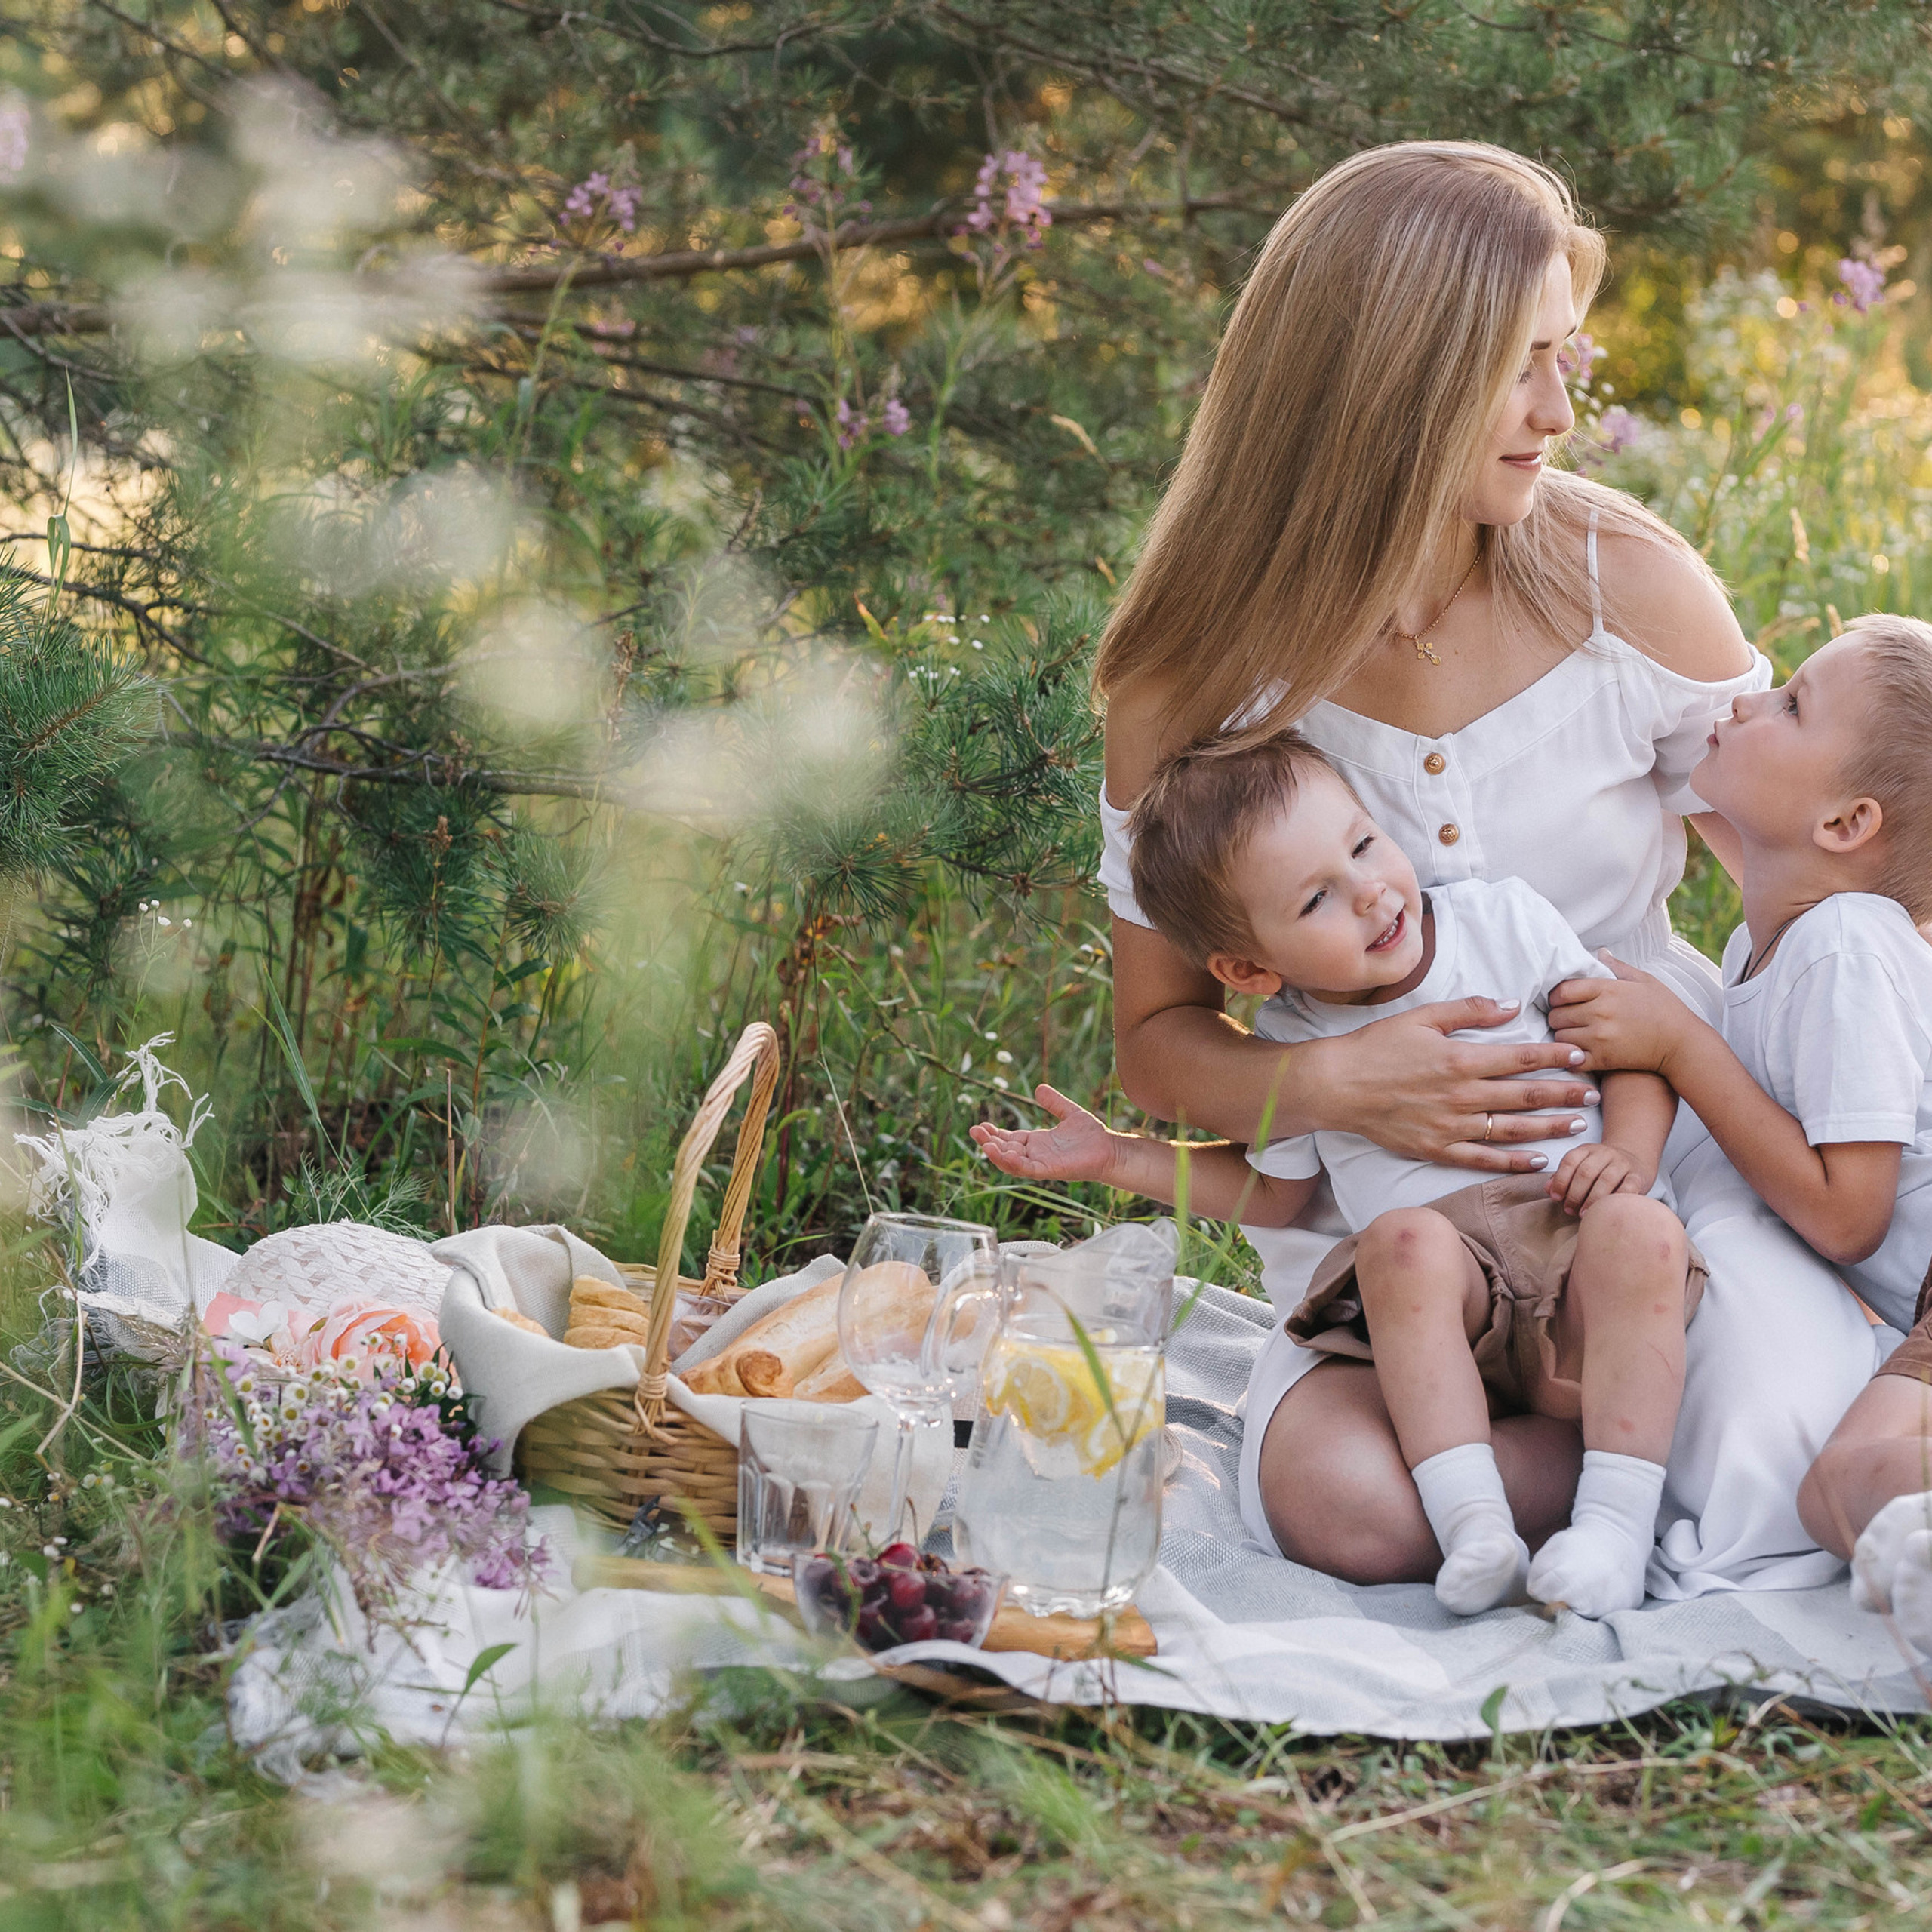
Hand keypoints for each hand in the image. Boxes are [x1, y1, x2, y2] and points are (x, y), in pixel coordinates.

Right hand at [970, 1085, 1122, 1186]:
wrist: (1111, 1149)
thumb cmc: (1092, 1136)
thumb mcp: (1069, 1113)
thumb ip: (1054, 1102)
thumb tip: (1039, 1088)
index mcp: (1037, 1142)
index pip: (1009, 1138)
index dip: (994, 1133)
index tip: (980, 1125)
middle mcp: (1036, 1154)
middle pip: (1005, 1150)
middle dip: (988, 1142)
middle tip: (974, 1131)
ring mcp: (1041, 1163)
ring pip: (1011, 1163)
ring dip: (996, 1154)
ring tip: (983, 1144)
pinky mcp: (1049, 1170)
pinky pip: (1027, 1169)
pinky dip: (1013, 1163)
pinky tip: (1003, 1153)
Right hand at [1314, 996, 1598, 1174]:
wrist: (1338, 1086)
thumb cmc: (1377, 1047)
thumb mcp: (1422, 1017)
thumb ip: (1470, 1010)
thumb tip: (1512, 1007)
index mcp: (1461, 1059)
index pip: (1521, 1057)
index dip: (1556, 1055)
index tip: (1582, 1054)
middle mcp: (1462, 1095)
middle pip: (1526, 1095)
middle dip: (1565, 1093)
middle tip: (1595, 1093)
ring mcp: (1451, 1125)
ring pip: (1512, 1129)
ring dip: (1549, 1127)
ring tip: (1579, 1125)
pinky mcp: (1438, 1148)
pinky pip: (1483, 1159)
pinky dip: (1513, 1162)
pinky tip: (1538, 1161)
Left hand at [1546, 1142, 1647, 1214]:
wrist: (1634, 1159)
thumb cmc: (1601, 1169)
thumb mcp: (1580, 1167)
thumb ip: (1564, 1177)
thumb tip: (1548, 1189)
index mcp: (1587, 1150)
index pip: (1570, 1161)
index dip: (1560, 1180)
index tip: (1555, 1197)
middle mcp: (1605, 1153)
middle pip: (1586, 1172)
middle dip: (1575, 1193)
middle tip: (1569, 1209)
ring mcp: (1622, 1163)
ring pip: (1606, 1179)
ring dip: (1592, 1199)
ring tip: (1584, 1214)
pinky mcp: (1638, 1176)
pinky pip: (1628, 1187)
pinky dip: (1616, 1199)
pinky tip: (1607, 1209)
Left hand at [1547, 955, 1693, 1075]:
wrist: (1682, 1044)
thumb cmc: (1665, 1009)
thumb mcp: (1645, 980)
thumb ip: (1618, 966)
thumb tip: (1599, 952)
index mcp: (1607, 990)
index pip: (1562, 991)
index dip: (1556, 996)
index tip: (1561, 1001)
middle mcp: (1600, 1012)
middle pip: (1556, 1015)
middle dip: (1558, 1017)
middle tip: (1567, 1019)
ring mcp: (1601, 1037)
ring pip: (1560, 1037)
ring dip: (1563, 1037)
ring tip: (1574, 1035)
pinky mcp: (1604, 1059)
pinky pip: (1572, 1060)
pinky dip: (1571, 1057)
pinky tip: (1579, 1053)